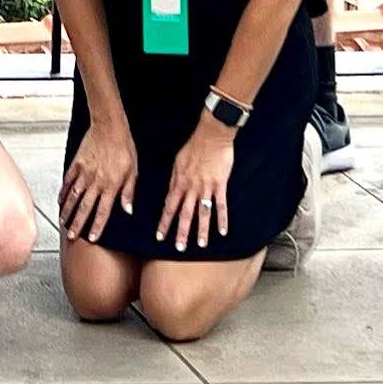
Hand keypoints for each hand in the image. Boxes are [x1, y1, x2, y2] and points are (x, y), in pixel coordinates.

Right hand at [59, 112, 138, 242]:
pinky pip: (68, 180)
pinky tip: (60, 200)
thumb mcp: (133, 171)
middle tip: (71, 236)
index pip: (103, 211)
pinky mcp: (76, 163)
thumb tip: (128, 210)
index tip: (91, 238)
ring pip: (73, 196)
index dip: (97, 226)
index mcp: (111, 185)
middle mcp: (96, 182)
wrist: (109, 126)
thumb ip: (128, 192)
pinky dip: (63, 192)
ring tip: (63, 222)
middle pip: (85, 207)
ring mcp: (84, 173)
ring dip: (68, 211)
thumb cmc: (124, 147)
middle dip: (77, 224)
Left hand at [158, 119, 234, 248]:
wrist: (211, 134)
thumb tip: (171, 193)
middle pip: (185, 213)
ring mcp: (206, 187)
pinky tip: (222, 232)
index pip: (169, 206)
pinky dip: (222, 219)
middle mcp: (191, 187)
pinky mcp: (220, 185)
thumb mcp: (178, 161)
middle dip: (181, 232)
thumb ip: (175, 179)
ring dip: (201, 230)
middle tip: (179, 249)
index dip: (164, 222)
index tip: (159, 236)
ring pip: (202, 213)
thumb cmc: (194, 146)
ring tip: (201, 246)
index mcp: (179, 181)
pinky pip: (221, 205)